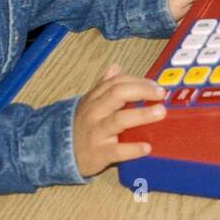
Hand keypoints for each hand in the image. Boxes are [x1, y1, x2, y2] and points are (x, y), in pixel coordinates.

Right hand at [72, 63, 165, 177]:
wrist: (58, 152)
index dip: (138, 81)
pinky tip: (147, 147)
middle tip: (161, 94)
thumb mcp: (89, 103)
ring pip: (119, 120)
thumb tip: (116, 66)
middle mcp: (95, 113)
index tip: (156, 85)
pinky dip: (132, 149)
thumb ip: (104, 85)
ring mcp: (97, 133)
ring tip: (161, 112)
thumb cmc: (82, 125)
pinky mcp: (99, 153)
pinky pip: (117, 150)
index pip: (117, 83)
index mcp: (95, 98)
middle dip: (142, 91)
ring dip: (141, 114)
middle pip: (118, 94)